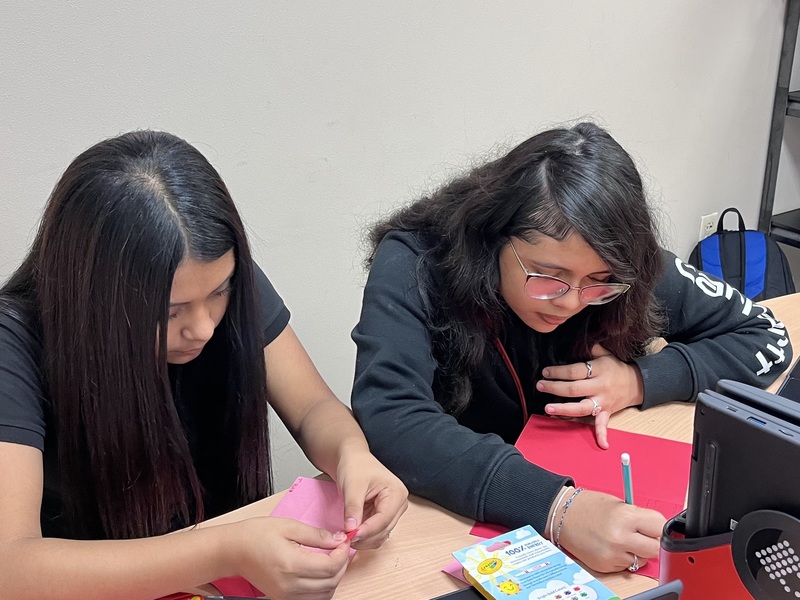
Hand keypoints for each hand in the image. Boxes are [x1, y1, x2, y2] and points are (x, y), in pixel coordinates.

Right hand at [228, 516, 350, 599]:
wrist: (233, 551)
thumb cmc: (256, 535)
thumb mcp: (289, 526)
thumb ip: (316, 535)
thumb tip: (337, 540)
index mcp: (291, 564)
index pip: (330, 567)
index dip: (342, 554)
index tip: (343, 541)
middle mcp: (289, 585)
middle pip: (330, 583)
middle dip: (341, 565)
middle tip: (341, 549)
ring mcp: (285, 595)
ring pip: (324, 595)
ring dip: (334, 578)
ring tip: (332, 560)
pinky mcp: (282, 598)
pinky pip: (312, 599)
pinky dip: (322, 588)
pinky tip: (320, 572)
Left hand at [334, 450, 407, 548]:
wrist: (352, 460)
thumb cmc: (355, 466)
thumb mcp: (352, 485)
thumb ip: (353, 507)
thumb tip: (352, 529)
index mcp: (397, 493)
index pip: (384, 518)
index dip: (367, 530)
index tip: (350, 536)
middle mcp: (399, 505)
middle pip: (384, 530)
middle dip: (365, 536)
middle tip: (344, 538)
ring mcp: (392, 513)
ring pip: (380, 536)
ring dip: (364, 540)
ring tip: (346, 535)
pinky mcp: (382, 518)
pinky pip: (375, 534)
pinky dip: (364, 538)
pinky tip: (351, 534)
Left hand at [539, 344, 643, 448]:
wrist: (637, 383)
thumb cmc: (616, 367)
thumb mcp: (605, 353)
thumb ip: (590, 347)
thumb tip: (575, 338)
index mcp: (599, 370)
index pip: (575, 371)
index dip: (559, 371)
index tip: (546, 372)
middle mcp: (600, 387)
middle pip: (575, 388)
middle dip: (555, 387)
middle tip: (540, 385)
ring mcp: (603, 401)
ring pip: (582, 407)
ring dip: (564, 409)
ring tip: (547, 408)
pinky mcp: (607, 412)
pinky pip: (604, 424)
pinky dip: (603, 434)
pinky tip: (602, 445)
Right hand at [555, 489, 664, 572]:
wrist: (561, 516)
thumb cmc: (587, 506)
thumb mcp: (618, 504)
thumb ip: (638, 517)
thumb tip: (656, 531)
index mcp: (625, 517)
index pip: (659, 527)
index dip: (658, 526)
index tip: (653, 526)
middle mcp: (620, 538)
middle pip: (655, 548)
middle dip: (650, 541)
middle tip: (640, 534)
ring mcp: (613, 554)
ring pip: (641, 560)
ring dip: (636, 551)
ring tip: (622, 539)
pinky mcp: (605, 565)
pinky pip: (626, 566)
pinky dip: (622, 557)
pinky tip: (611, 546)